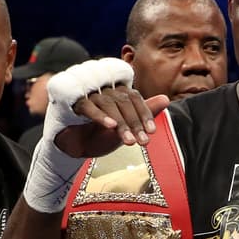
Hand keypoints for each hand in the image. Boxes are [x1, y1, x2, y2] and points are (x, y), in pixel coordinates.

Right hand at [23, 59, 170, 213]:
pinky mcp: (71, 101)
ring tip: (129, 141)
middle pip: (122, 99)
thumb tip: (167, 98)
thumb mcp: (125, 128)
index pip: (134, 97)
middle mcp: (102, 89)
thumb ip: (143, 112)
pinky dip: (100, 116)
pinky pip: (87, 105)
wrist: (72, 149)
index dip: (144, 113)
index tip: (151, 132)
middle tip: (143, 141)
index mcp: (115, 93)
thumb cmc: (98, 136)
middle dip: (134, 122)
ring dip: (120, 123)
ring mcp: (86, 93)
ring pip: (107, 103)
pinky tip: (110, 127)